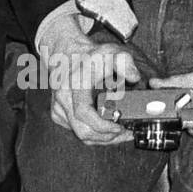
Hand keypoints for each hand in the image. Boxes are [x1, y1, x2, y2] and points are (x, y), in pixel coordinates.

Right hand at [38, 11, 139, 144]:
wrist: (69, 56)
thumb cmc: (91, 57)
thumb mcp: (111, 53)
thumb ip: (125, 62)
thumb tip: (134, 77)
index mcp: (73, 84)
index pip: (83, 113)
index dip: (102, 125)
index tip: (119, 127)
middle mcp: (63, 98)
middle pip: (82, 130)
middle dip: (107, 137)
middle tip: (126, 133)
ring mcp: (58, 107)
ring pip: (80, 134)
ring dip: (102, 139)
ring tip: (121, 133)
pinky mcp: (58, 114)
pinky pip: (76, 131)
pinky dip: (94, 134)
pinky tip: (107, 128)